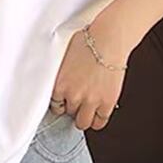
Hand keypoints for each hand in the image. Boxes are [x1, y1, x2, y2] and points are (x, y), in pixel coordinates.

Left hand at [49, 16, 129, 130]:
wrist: (108, 40)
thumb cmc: (88, 40)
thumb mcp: (65, 56)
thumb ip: (61, 71)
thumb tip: (62, 74)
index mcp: (59, 84)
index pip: (54, 104)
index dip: (60, 103)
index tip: (63, 102)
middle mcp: (72, 95)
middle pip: (68, 113)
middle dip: (71, 108)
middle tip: (76, 103)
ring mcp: (90, 101)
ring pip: (82, 122)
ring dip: (83, 117)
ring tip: (85, 111)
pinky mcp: (106, 103)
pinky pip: (100, 121)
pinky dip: (97, 121)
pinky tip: (97, 115)